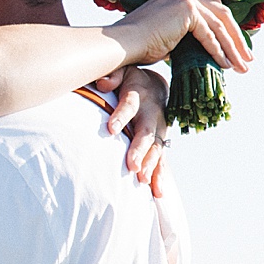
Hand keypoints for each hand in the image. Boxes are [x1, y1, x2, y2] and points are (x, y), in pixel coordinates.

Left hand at [97, 66, 171, 196]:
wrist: (156, 87)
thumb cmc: (131, 80)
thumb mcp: (123, 70)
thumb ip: (112, 76)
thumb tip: (102, 84)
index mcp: (139, 95)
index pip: (129, 105)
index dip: (121, 116)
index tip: (111, 128)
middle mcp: (152, 114)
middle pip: (146, 133)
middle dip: (140, 150)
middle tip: (133, 165)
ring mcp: (158, 130)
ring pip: (156, 149)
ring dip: (151, 166)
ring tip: (143, 181)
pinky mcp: (160, 143)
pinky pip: (161, 161)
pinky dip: (159, 177)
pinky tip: (156, 193)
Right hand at [116, 0, 250, 73]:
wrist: (123, 43)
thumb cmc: (139, 44)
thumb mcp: (169, 34)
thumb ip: (187, 34)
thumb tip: (207, 49)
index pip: (213, 8)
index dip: (228, 29)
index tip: (237, 48)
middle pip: (222, 13)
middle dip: (237, 38)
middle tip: (248, 59)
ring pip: (219, 25)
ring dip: (233, 48)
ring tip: (242, 67)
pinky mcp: (187, 11)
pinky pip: (209, 34)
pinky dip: (219, 50)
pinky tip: (225, 65)